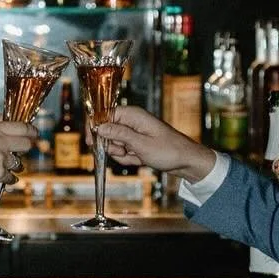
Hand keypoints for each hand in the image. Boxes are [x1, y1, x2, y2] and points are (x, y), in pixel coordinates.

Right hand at [0, 119, 35, 199]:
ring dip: (12, 166)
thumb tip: (13, 136)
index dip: (31, 131)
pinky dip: (6, 178)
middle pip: (26, 144)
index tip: (35, 134)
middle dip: (25, 149)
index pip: (21, 127)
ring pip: (18, 163)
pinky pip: (11, 177)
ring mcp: (0, 158)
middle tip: (20, 152)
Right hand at [99, 105, 215, 178]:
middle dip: (112, 145)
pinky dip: (128, 158)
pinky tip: (139, 160)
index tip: (92, 142)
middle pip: (107, 131)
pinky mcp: (137, 143)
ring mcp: (134, 132)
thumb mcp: (141, 144)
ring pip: (114, 143)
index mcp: (133, 115)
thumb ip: (119, 134)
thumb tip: (99, 127)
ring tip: (136, 156)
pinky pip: (123, 151)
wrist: (186, 162)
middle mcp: (132, 121)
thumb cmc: (169, 151)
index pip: (104, 115)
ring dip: (121, 154)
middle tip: (124, 152)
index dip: (96, 128)